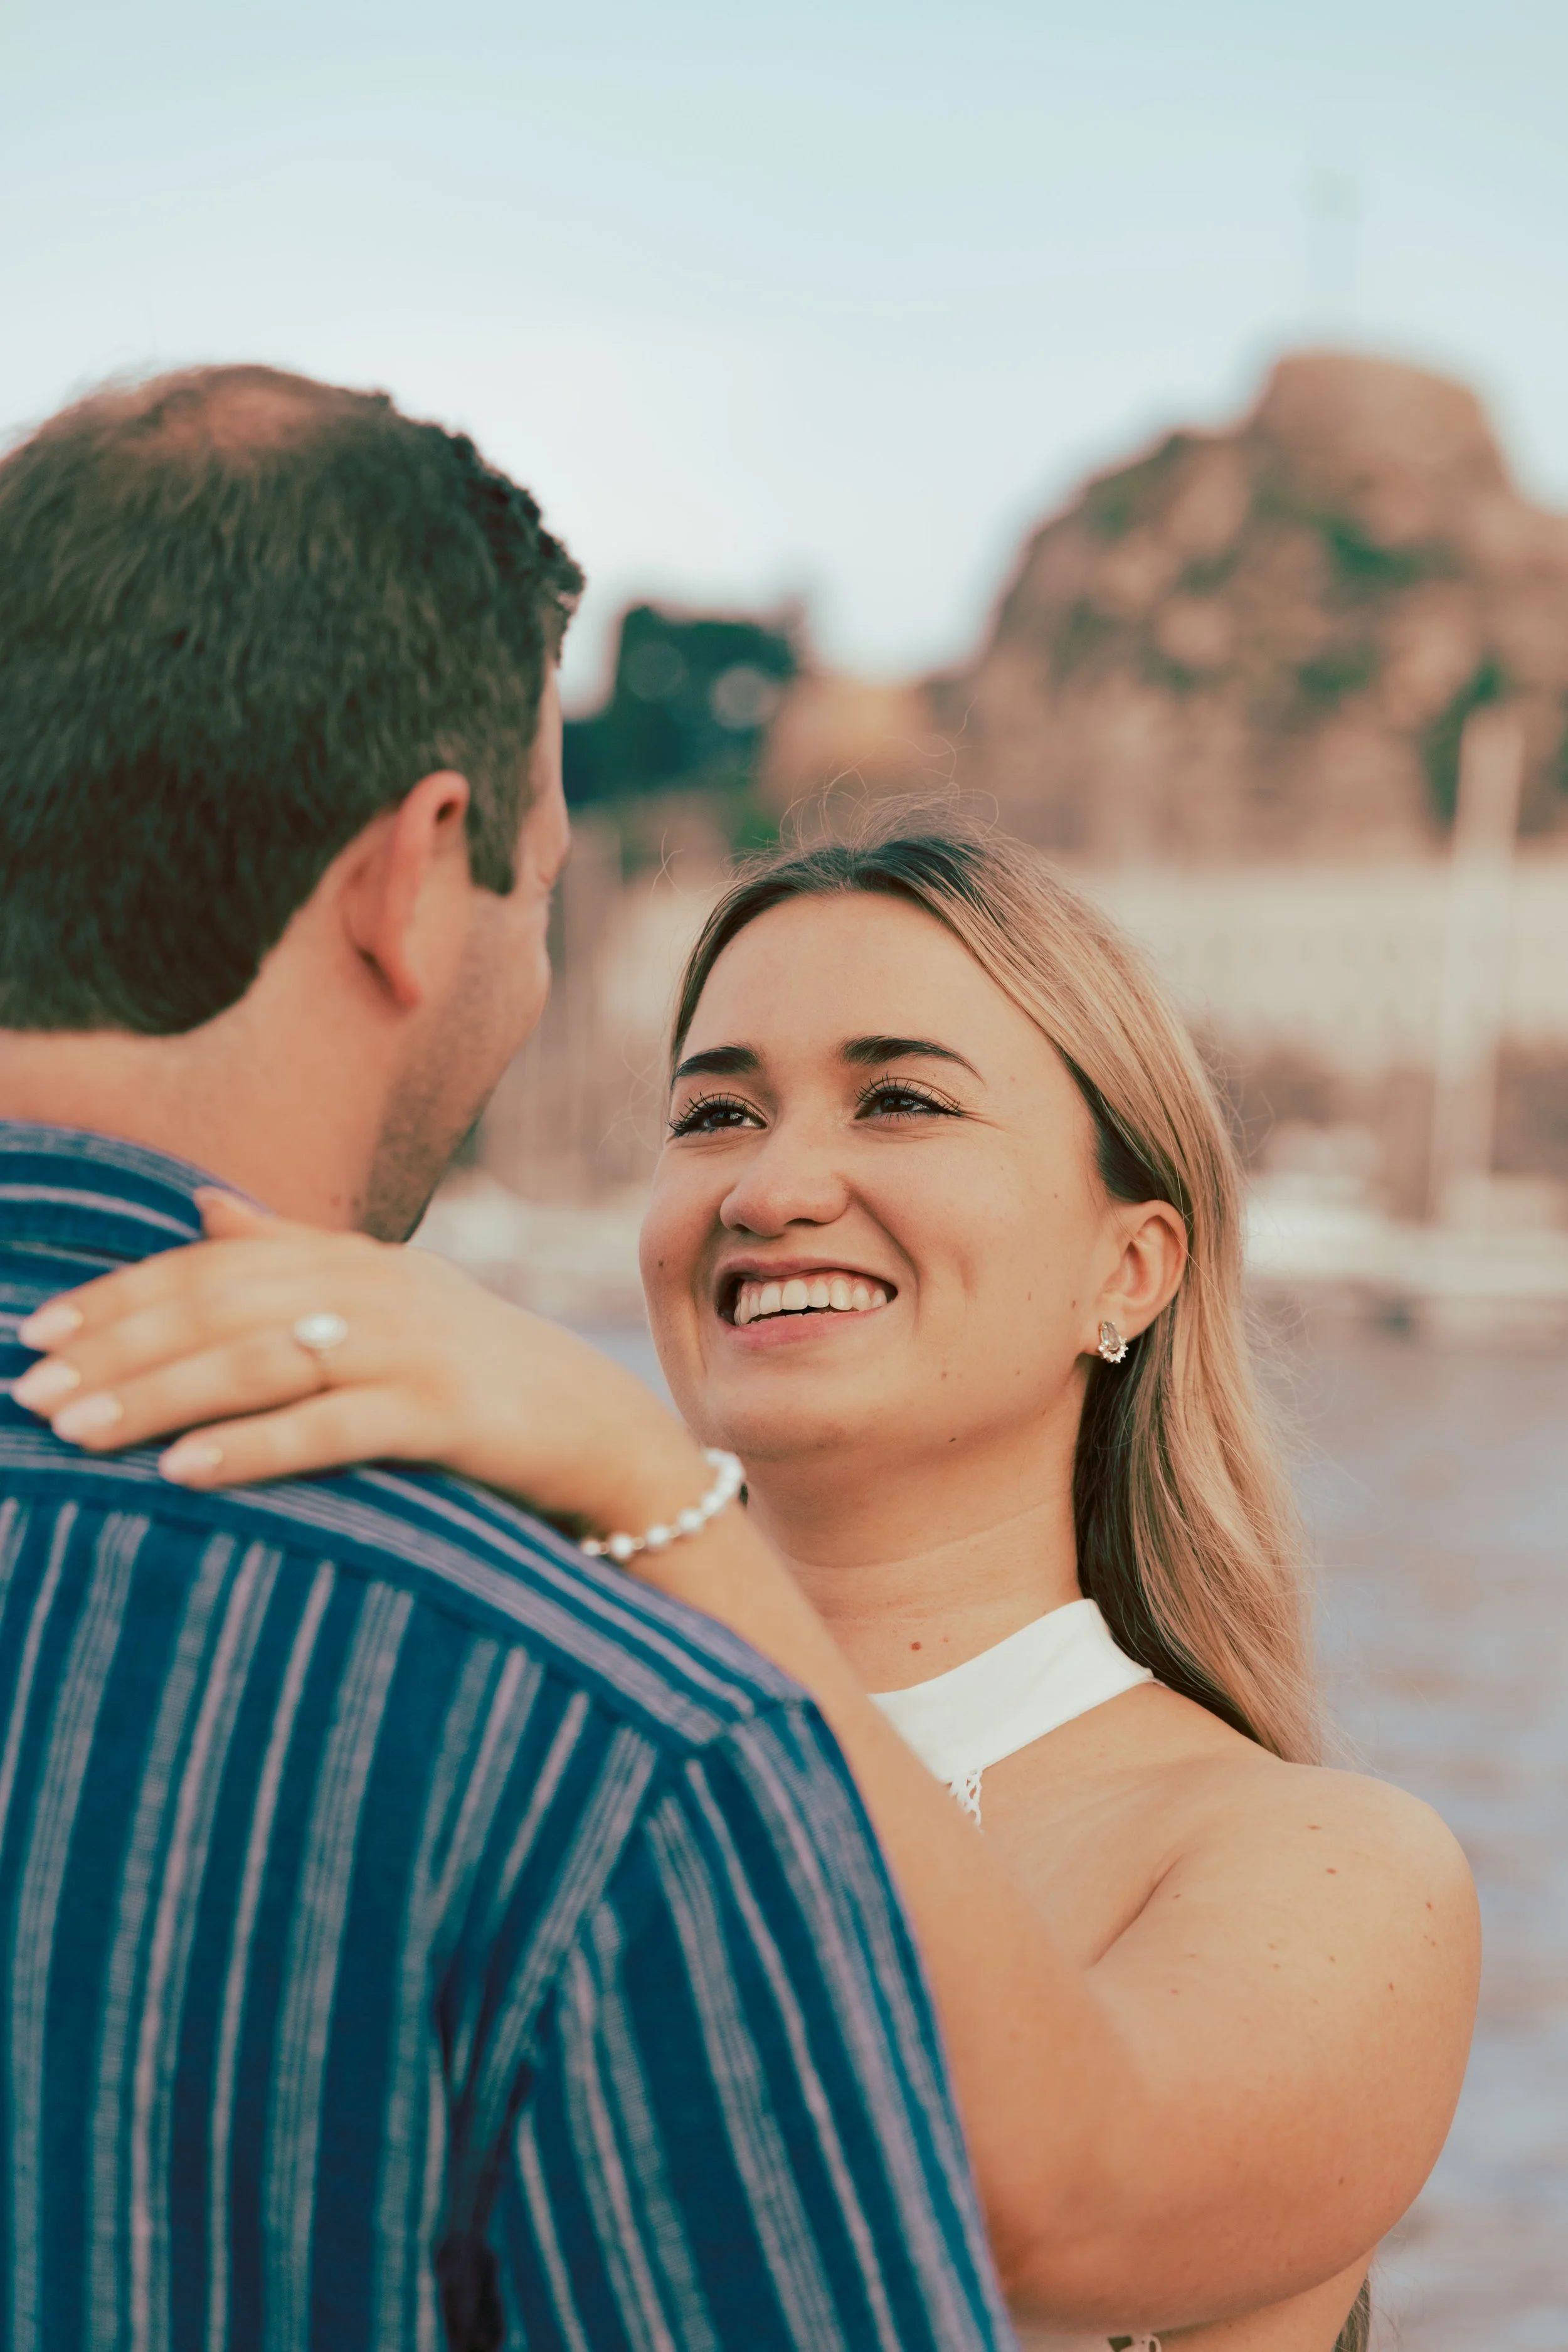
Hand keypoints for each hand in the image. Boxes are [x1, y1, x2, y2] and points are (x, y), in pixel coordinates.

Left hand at [10, 1191, 708, 1537]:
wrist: (596, 1429)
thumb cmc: (473, 1373)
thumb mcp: (383, 1298)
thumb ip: (292, 1251)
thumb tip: (200, 1204)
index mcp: (352, 1259)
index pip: (213, 1265)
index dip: (121, 1294)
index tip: (39, 1328)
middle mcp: (376, 1288)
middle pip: (222, 1308)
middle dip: (117, 1350)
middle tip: (31, 1392)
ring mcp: (414, 1347)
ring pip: (262, 1362)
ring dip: (158, 1396)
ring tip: (77, 1431)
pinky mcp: (447, 1413)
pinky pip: (333, 1429)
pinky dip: (253, 1447)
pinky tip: (183, 1470)